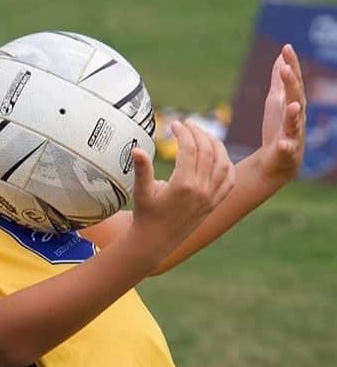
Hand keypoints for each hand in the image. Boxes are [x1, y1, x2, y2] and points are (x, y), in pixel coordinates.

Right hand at [130, 120, 234, 264]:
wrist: (155, 242)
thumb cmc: (145, 216)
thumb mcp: (142, 191)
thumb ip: (142, 169)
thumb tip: (136, 149)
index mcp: (183, 185)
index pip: (189, 149)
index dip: (183, 132)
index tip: (175, 124)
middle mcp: (201, 190)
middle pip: (207, 151)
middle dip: (198, 133)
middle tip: (188, 124)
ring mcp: (211, 197)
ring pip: (223, 162)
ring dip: (216, 144)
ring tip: (204, 135)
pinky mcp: (214, 204)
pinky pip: (229, 180)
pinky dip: (227, 164)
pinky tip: (219, 155)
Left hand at [259, 44, 306, 180]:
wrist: (276, 159)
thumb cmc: (278, 127)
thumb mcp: (276, 100)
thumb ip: (278, 80)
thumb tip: (281, 56)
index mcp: (293, 103)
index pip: (294, 82)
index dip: (292, 65)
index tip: (286, 48)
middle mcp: (296, 117)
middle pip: (296, 98)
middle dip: (292, 84)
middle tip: (285, 68)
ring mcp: (293, 134)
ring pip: (295, 123)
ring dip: (293, 113)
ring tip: (292, 104)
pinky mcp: (286, 152)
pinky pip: (286, 149)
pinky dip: (285, 146)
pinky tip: (281, 143)